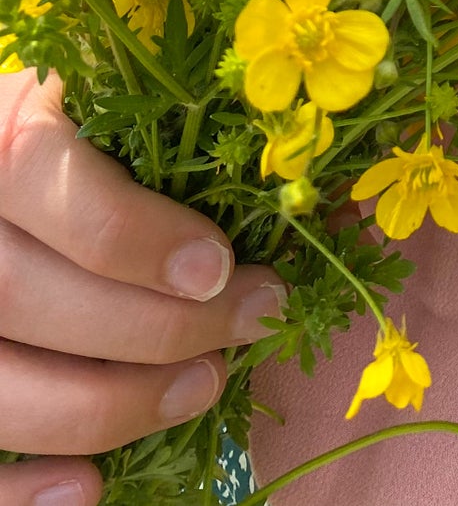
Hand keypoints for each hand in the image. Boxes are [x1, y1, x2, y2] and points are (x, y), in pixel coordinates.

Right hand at [0, 70, 283, 505]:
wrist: (11, 170)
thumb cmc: (88, 129)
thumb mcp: (115, 104)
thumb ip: (185, 134)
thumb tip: (314, 194)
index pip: (37, 177)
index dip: (129, 234)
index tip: (216, 264)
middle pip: (21, 293)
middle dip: (150, 326)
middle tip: (246, 322)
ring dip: (108, 404)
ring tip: (205, 384)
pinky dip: (22, 488)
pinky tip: (91, 483)